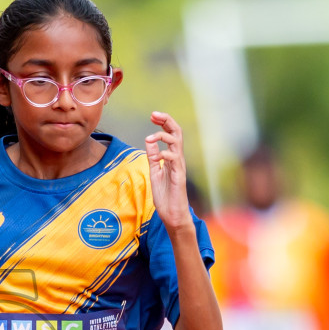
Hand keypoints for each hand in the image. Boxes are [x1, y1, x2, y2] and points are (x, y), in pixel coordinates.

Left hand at [144, 111, 191, 232]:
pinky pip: (175, 160)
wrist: (172, 214)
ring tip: (150, 137)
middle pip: (176, 133)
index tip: (152, 116)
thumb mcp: (155, 173)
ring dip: (163, 136)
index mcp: (171, 157)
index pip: (170, 134)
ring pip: (177, 143)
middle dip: (166, 120)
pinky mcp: (179, 176)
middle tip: (154, 114)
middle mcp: (177, 159)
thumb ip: (153, 158)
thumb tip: (149, 142)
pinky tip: (158, 155)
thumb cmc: (165, 196)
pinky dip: (166, 154)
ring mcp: (179, 166)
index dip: (162, 123)